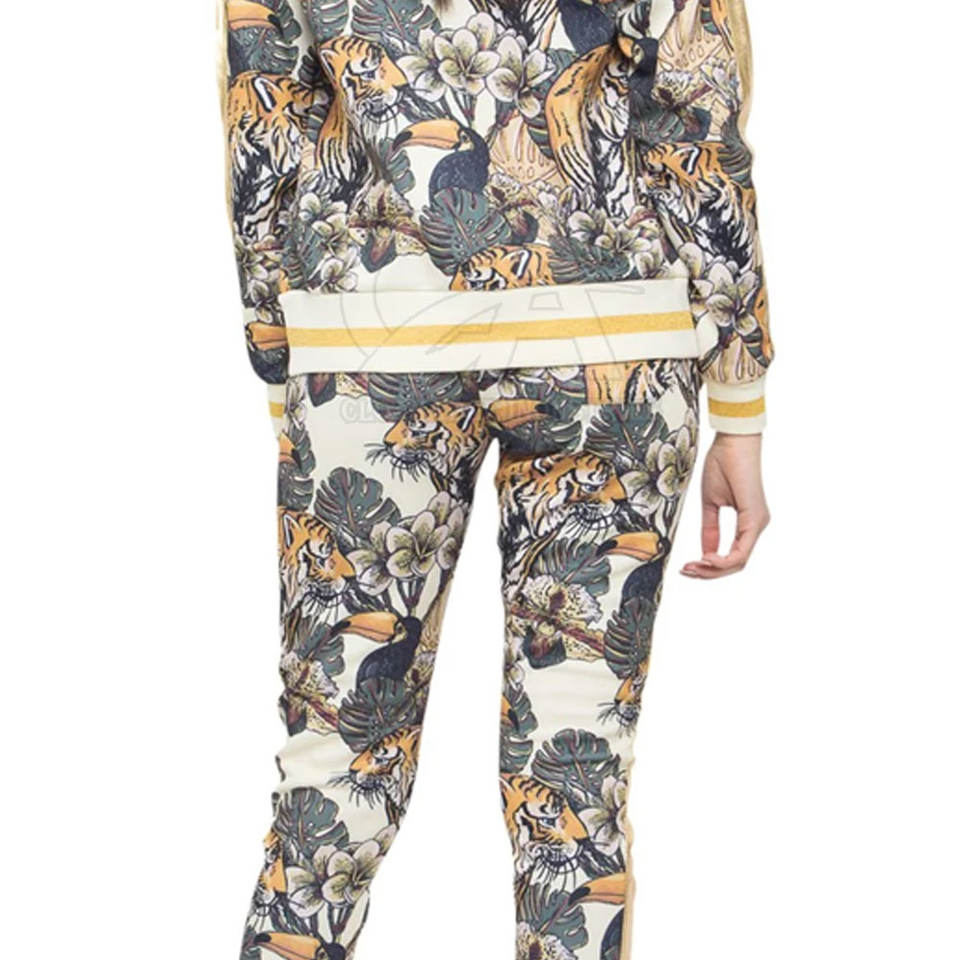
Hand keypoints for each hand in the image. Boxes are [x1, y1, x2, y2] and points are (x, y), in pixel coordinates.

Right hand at [681, 433, 768, 578]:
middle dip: (709, 572)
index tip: (687, 564)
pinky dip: (723, 560)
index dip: (710, 566)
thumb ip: (710, 529)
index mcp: (748, 523)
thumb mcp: (710, 503)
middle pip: (735, 564)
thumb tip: (705, 551)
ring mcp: (758, 523)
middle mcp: (756, 526)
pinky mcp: (755, 518)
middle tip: (686, 570)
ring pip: (739, 562)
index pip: (732, 556)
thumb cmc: (723, 464)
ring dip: (714, 569)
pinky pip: (741, 551)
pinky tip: (707, 558)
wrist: (733, 442)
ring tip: (692, 566)